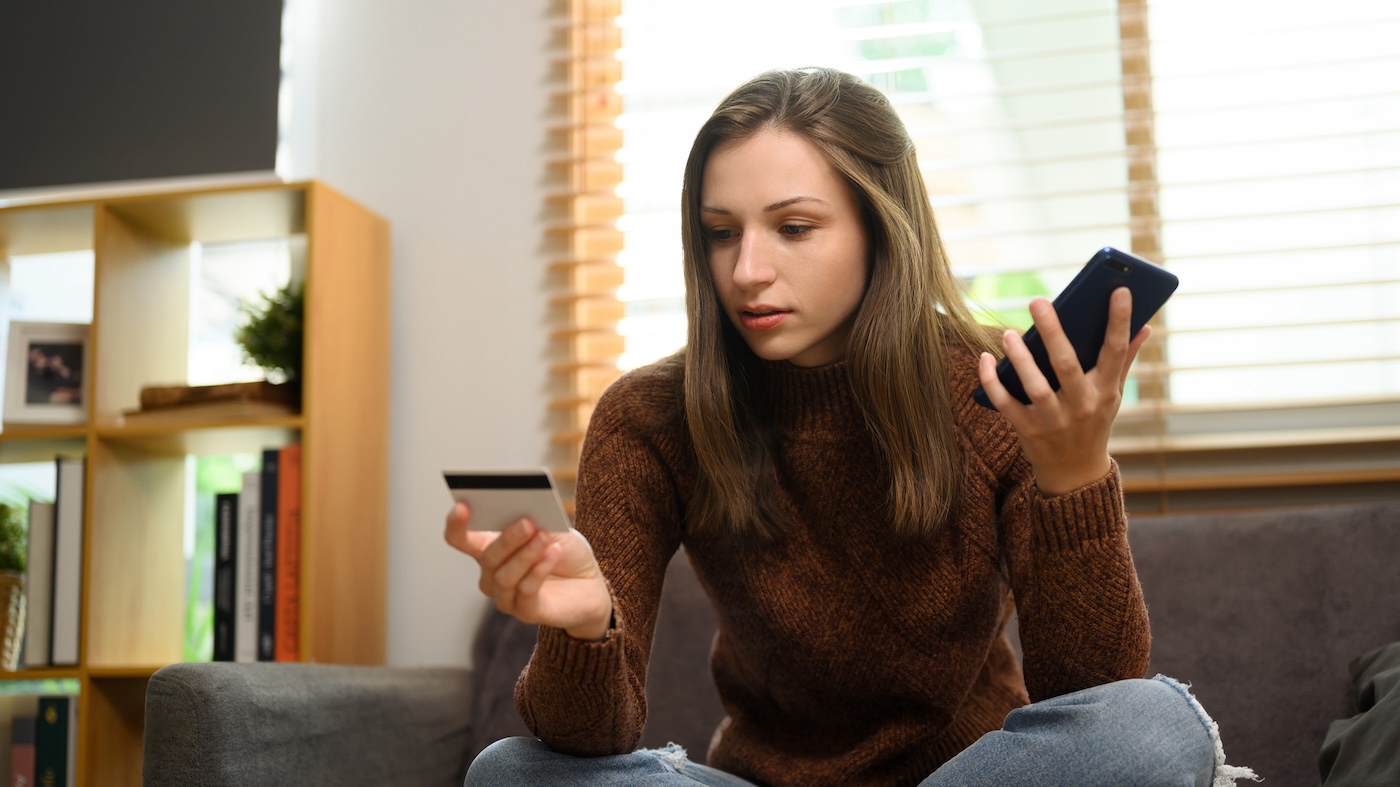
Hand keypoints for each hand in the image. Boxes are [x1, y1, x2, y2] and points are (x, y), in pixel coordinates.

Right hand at [444, 503, 612, 639]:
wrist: (590, 582)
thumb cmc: (565, 551)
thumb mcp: (552, 527)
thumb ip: (535, 520)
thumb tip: (522, 511)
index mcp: (489, 549)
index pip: (460, 539)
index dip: (456, 524)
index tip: (462, 507)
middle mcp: (491, 575)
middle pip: (487, 557)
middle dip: (507, 539)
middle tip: (526, 522)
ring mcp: (506, 597)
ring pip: (503, 577)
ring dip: (526, 555)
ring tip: (545, 536)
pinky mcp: (527, 612)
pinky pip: (526, 591)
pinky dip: (539, 570)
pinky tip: (553, 553)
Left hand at [977, 287, 1150, 494]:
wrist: (1075, 473)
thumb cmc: (1093, 422)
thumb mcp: (1113, 395)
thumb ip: (1124, 360)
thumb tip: (1144, 327)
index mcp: (1105, 391)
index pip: (1115, 350)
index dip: (1120, 320)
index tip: (1120, 290)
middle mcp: (1081, 405)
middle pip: (1067, 365)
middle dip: (1054, 333)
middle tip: (1037, 301)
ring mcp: (1053, 420)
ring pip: (1035, 386)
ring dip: (1020, 359)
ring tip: (1009, 333)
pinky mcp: (1027, 431)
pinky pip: (1005, 403)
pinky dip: (992, 382)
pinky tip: (984, 359)